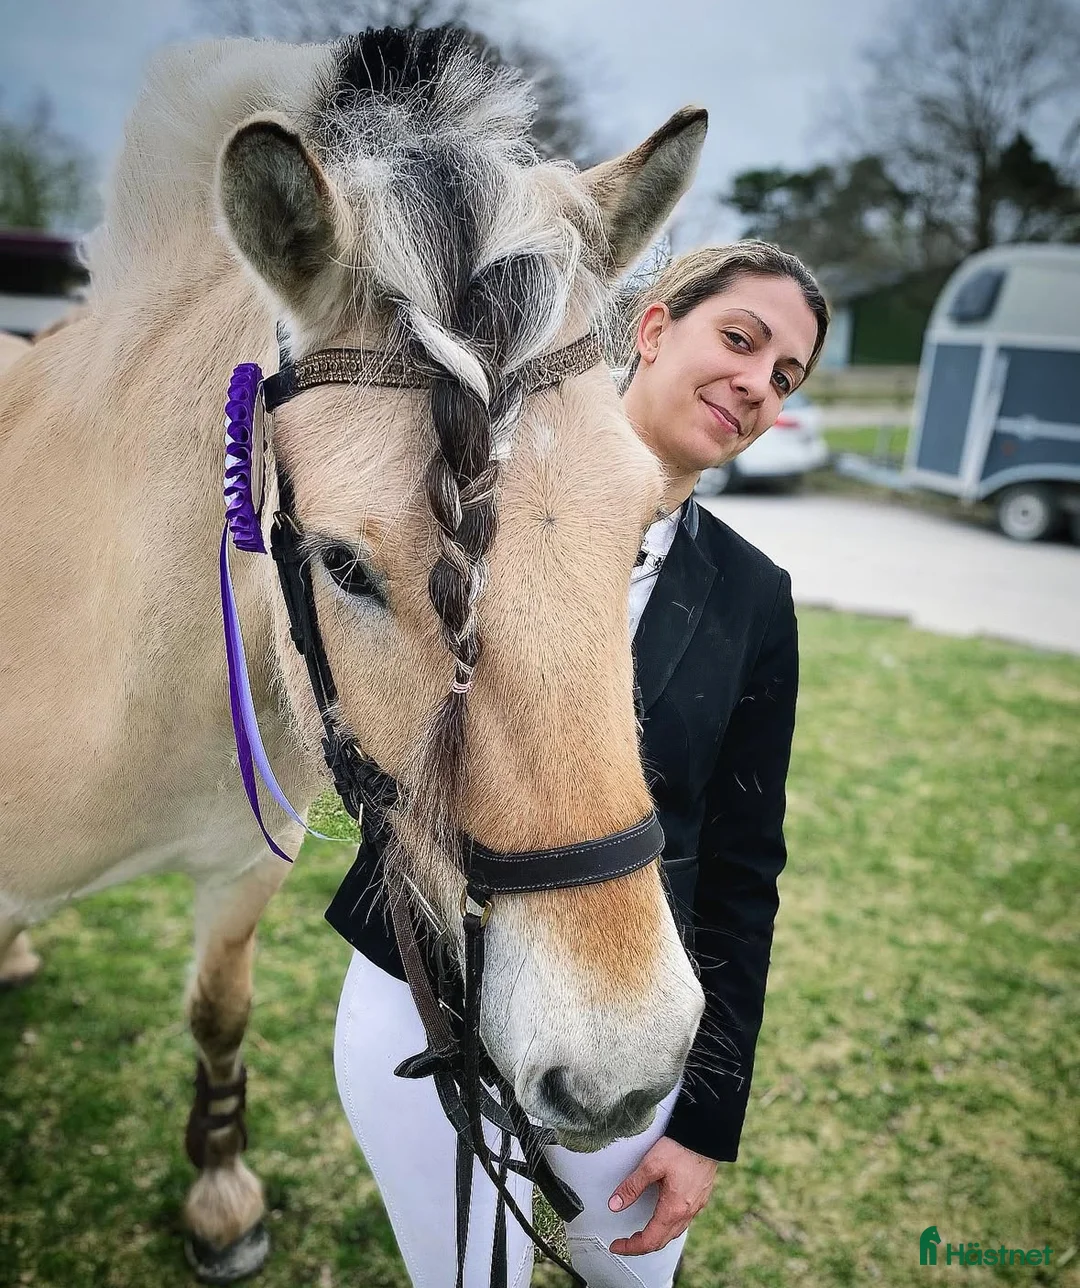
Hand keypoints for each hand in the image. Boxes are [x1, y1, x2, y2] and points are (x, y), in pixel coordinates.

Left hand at [607, 1136, 716, 1255]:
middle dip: (641, 1245)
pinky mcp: (700, 1197)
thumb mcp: (650, 1165)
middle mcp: (687, 1212)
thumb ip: (632, 1187)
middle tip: (624, 1243)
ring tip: (641, 1233)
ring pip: (674, 1232)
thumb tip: (615, 1204)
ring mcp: (696, 1206)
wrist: (707, 1136)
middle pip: (662, 1241)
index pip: (650, 1240)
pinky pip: (683, 1221)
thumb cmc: (681, 1148)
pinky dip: (668, 1226)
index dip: (631, 1247)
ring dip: (656, 1237)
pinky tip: (663, 1217)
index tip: (616, 1246)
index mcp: (673, 1209)